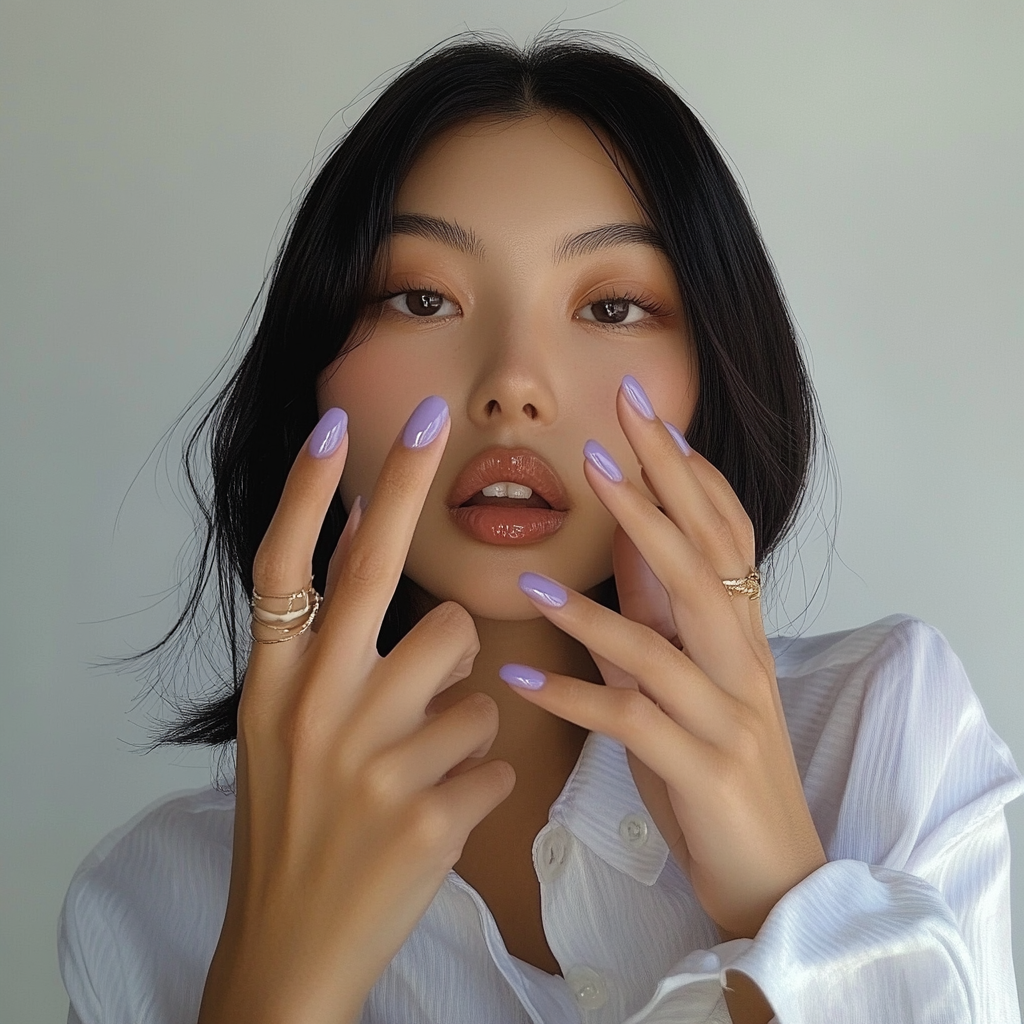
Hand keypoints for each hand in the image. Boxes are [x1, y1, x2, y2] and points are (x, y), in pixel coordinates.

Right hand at [198, 399, 515, 1023]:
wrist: (289, 950)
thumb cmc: (294, 830)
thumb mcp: (282, 736)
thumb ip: (323, 654)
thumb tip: (369, 547)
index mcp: (275, 686)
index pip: (285, 566)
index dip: (310, 491)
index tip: (337, 424)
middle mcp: (314, 709)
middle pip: (373, 572)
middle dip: (407, 485)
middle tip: (433, 415)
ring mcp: (369, 761)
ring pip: (466, 663)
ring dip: (464, 699)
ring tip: (429, 752)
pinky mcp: (425, 815)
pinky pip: (495, 753)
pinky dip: (482, 776)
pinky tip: (443, 811)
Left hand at [503, 376, 825, 942]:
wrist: (773, 871)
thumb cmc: (718, 767)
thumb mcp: (688, 679)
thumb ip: (658, 616)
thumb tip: (624, 547)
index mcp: (739, 633)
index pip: (722, 530)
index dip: (686, 470)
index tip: (643, 412)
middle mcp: (742, 661)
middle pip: (703, 560)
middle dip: (657, 490)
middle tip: (610, 430)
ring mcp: (728, 715)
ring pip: (666, 644)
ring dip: (595, 608)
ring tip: (532, 579)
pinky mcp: (703, 769)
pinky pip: (632, 725)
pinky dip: (573, 700)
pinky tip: (518, 683)